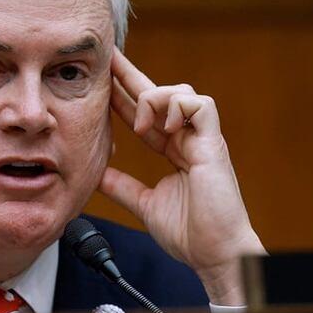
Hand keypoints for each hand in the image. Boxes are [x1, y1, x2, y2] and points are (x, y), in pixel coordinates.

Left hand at [99, 48, 265, 305]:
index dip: (124, 96)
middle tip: (108, 59)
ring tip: (139, 126)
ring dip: (155, 100)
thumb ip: (124, 187)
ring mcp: (204, 140)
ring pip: (182, 92)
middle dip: (131, 75)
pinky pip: (201, 105)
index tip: (102, 80)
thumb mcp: (145, 204)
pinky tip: (165, 127)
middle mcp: (190, 139)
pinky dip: (179, 108)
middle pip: (160, 95)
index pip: (146, 114)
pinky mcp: (214, 145)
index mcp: (175, 150)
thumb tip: (97, 175)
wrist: (214, 254)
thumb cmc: (191, 234)